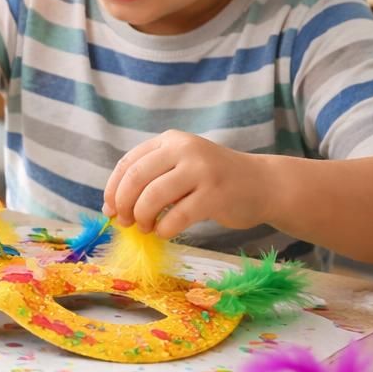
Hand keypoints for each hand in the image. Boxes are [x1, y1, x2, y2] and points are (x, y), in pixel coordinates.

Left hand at [103, 131, 268, 238]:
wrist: (263, 184)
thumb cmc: (213, 180)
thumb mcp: (180, 167)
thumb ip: (150, 180)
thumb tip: (111, 207)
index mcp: (170, 140)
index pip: (128, 163)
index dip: (112, 189)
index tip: (109, 209)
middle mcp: (184, 149)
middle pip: (136, 179)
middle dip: (124, 205)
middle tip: (125, 222)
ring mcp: (201, 170)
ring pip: (153, 197)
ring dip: (142, 218)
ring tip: (146, 227)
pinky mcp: (215, 195)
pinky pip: (177, 216)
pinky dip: (164, 229)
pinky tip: (164, 231)